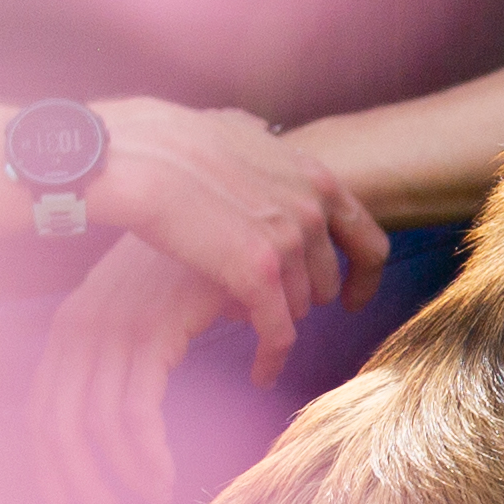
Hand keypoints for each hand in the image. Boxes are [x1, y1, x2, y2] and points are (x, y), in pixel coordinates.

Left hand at [27, 234, 229, 503]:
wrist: (231, 217)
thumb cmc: (194, 267)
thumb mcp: (146, 312)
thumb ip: (130, 356)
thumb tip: (132, 415)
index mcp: (72, 327)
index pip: (41, 409)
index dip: (48, 464)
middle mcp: (80, 329)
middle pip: (55, 426)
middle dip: (74, 482)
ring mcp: (112, 332)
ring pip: (93, 428)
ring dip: (117, 477)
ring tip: (145, 503)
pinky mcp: (150, 336)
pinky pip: (136, 415)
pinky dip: (147, 456)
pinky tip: (166, 478)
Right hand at [82, 101, 383, 383]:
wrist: (138, 153)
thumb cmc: (170, 140)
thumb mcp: (235, 131)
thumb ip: (262, 146)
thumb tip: (265, 139)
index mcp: (313, 177)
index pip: (365, 236)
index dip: (362, 273)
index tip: (351, 296)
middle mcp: (311, 209)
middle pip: (327, 280)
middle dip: (302, 297)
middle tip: (271, 308)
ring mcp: (290, 241)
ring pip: (299, 307)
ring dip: (274, 320)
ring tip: (243, 323)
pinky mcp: (260, 273)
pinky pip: (278, 331)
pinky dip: (271, 357)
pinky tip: (261, 373)